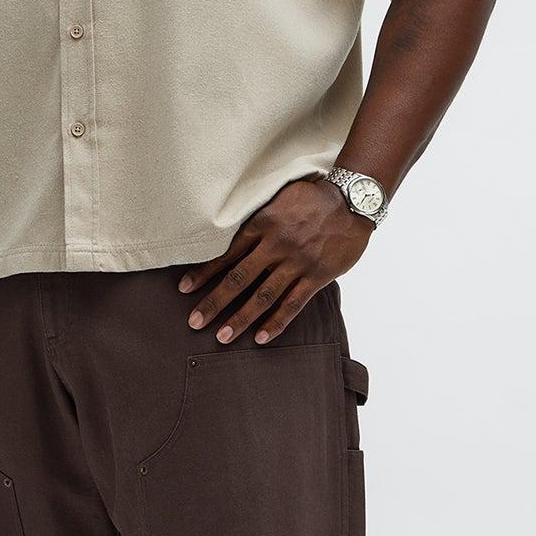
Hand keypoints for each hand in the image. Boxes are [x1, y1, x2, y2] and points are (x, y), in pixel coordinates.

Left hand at [177, 175, 371, 342]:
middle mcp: (275, 246)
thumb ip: (257, 220)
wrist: (351, 200)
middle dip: (214, 302)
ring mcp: (296, 263)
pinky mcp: (316, 276)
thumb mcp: (277, 200)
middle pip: (238, 279)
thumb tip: (232, 236)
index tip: (184, 289)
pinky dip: (276, 322)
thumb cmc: (312, 198)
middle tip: (194, 322)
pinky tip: (260, 337)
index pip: (226, 254)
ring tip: (222, 337)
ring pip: (262, 296)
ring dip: (240, 319)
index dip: (203, 273)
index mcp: (262, 225)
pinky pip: (293, 304)